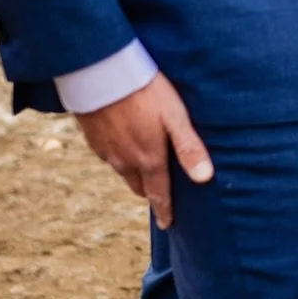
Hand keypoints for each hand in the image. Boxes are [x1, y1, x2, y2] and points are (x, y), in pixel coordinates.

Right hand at [74, 71, 213, 228]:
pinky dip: (118, 156)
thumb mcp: (175, 117)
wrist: (99, 72)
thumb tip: (205, 178)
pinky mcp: (92, 138)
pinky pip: (108, 155)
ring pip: (123, 171)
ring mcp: (105, 151)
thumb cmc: (145, 91)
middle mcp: (124, 162)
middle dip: (151, 192)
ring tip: (145, 170)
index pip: (159, 195)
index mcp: (148, 160)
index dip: (165, 211)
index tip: (168, 225)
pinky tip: (124, 145)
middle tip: (160, 195)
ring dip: (134, 174)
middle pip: (140, 186)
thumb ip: (189, 147)